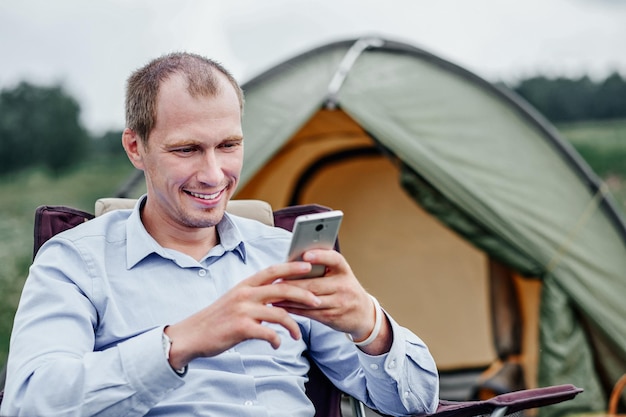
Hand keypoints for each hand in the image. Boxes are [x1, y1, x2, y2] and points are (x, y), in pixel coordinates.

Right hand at [164, 261, 320, 369]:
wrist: (192, 335)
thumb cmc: (217, 319)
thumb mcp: (236, 300)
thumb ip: (255, 295)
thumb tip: (278, 295)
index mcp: (245, 285)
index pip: (273, 270)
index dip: (292, 267)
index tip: (310, 266)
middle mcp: (245, 294)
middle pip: (282, 289)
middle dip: (304, 294)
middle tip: (318, 301)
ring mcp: (243, 310)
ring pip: (279, 313)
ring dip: (294, 325)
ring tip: (298, 335)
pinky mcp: (241, 328)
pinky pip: (268, 333)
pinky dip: (277, 340)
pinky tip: (277, 344)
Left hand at [275, 249, 392, 354]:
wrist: (363, 314)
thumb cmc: (345, 289)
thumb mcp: (340, 275)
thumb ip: (322, 268)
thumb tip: (293, 262)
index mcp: (344, 270)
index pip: (335, 259)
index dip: (321, 256)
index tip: (305, 255)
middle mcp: (344, 286)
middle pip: (314, 284)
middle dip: (292, 283)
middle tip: (274, 280)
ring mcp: (339, 303)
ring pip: (309, 300)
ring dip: (289, 298)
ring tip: (273, 294)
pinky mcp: (332, 317)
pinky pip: (309, 313)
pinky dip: (293, 309)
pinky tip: (281, 305)